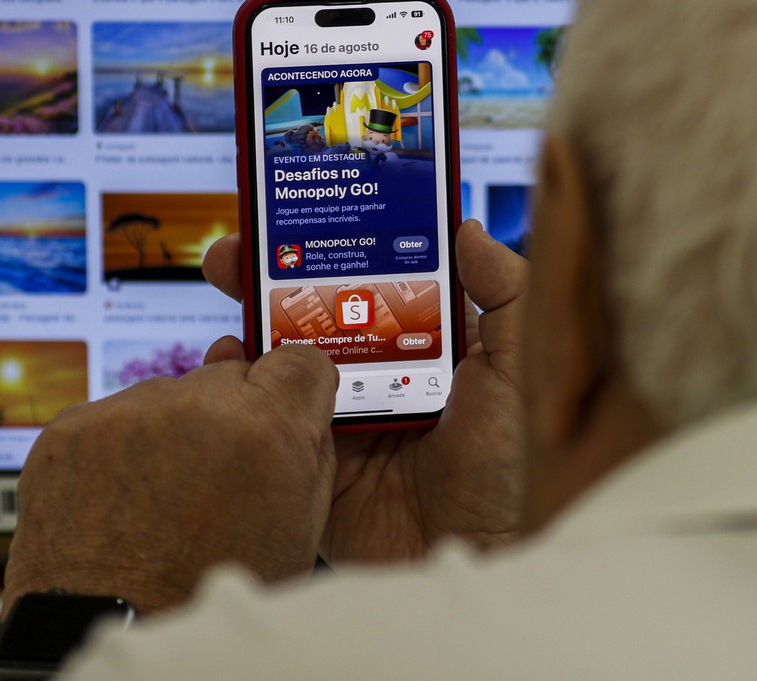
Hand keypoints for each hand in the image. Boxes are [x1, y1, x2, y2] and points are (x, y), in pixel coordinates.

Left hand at [2, 345, 337, 615]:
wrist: (113, 630)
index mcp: (265, 430)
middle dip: (233, 413)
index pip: (297, 360)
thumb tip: (304, 405)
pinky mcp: (74, 428)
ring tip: (167, 492)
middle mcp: (197, 408)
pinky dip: (124, 445)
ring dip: (177, 428)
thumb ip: (310, 450)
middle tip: (219, 469)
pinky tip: (127, 494)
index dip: (294, 385)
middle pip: (231, 375)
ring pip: (172, 394)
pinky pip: (117, 414)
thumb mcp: (298, 527)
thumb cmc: (208, 588)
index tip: (286, 400)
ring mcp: (130, 414)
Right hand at [203, 219, 527, 563]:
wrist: (477, 554)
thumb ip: (504, 292)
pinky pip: (269, 414)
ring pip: (286, 354)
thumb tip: (467, 226)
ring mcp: (343, 411)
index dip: (343, 244)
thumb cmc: (512, 462)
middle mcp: (380, 369)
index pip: (377, 279)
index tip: (307, 212)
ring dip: (252, 319)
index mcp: (428, 340)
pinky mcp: (313, 455)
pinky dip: (242, 387)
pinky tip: (228, 362)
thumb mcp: (519, 365)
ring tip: (229, 287)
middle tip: (239, 249)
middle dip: (276, 274)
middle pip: (319, 309)